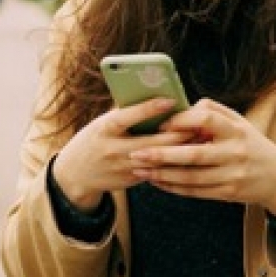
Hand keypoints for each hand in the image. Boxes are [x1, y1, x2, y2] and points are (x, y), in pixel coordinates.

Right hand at [51, 98, 193, 210]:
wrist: (76, 174)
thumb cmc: (94, 139)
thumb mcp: (101, 123)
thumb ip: (123, 113)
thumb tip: (152, 96)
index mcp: (103, 130)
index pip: (127, 117)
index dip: (148, 109)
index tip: (170, 100)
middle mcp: (112, 150)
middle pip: (151, 143)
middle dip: (176, 134)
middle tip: (198, 124)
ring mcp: (122, 168)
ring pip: (158, 160)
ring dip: (179, 150)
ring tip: (199, 139)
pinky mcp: (131, 180)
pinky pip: (156, 171)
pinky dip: (172, 162)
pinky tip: (188, 155)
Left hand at [128, 98, 275, 214]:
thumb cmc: (250, 144)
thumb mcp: (239, 122)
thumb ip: (212, 112)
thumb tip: (181, 110)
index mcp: (236, 130)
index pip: (207, 120)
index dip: (182, 121)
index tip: (161, 124)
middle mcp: (235, 153)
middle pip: (194, 155)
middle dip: (162, 154)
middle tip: (136, 153)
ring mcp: (232, 175)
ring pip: (191, 177)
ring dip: (162, 174)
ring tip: (139, 169)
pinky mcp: (228, 193)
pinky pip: (195, 191)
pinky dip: (173, 187)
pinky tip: (156, 181)